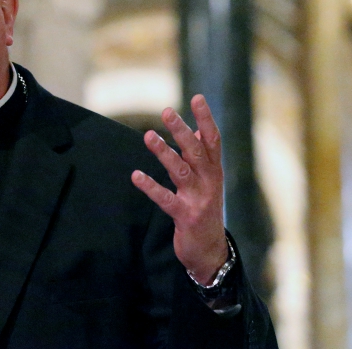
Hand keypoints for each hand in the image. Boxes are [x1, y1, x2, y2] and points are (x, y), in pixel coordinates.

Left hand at [131, 95, 228, 283]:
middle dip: (181, 131)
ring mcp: (199, 200)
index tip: (197, 98)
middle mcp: (210, 182)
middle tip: (166, 112)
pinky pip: (165, 199)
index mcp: (215, 171)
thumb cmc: (207, 210)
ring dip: (164, 153)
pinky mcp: (185, 217)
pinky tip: (136, 176)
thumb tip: (197, 129)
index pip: (213, 140)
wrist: (212, 252)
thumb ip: (203, 157)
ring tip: (148, 136)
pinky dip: (151, 187)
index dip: (206, 119)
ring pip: (181, 171)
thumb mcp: (210, 182)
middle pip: (196, 152)